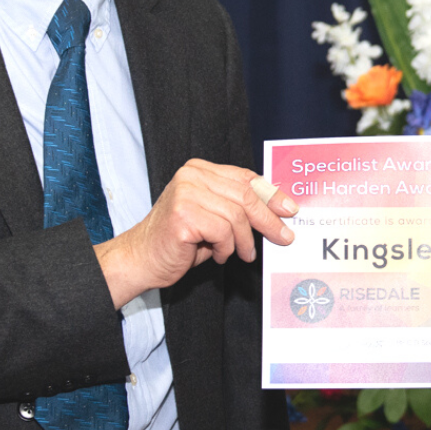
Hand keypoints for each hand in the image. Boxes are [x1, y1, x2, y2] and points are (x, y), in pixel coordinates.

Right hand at [95, 160, 296, 307]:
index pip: (244, 177)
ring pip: (237, 216)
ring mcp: (186, 193)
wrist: (141, 259)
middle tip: (283, 237)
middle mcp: (191, 176)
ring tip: (242, 254)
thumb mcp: (212, 218)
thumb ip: (237, 208)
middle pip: (245, 195)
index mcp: (198, 170)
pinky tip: (218, 255)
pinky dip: (226, 249)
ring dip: (244, 241)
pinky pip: (223, 232)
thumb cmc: (177, 242)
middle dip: (268, 219)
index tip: (289, 209)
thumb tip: (277, 211)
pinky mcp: (183, 215)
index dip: (270, 194)